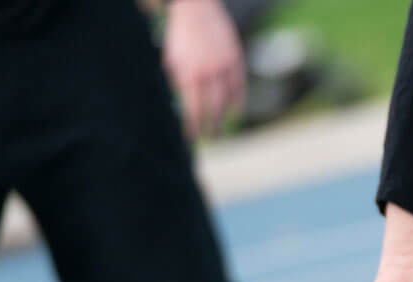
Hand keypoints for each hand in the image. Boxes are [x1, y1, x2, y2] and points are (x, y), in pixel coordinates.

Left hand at [161, 0, 245, 139]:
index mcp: (189, 73)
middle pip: (212, 108)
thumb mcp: (172, 59)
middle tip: (210, 136)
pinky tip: (235, 110)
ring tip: (220, 126)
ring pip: (228, 99)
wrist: (196, 8)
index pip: (192, 108)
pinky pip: (239, 86)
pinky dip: (238, 100)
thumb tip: (183, 104)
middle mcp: (208, 73)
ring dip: (224, 115)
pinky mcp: (235, 59)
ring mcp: (224, 66)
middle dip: (211, 125)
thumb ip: (178, 81)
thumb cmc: (180, 35)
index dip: (192, 125)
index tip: (191, 137)